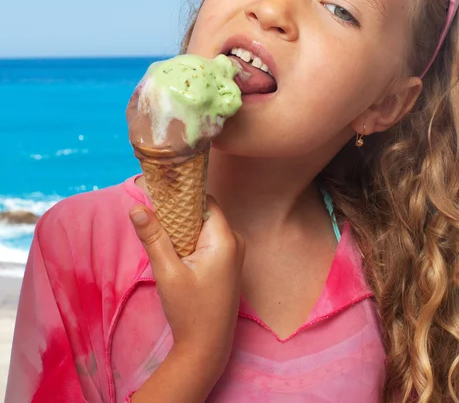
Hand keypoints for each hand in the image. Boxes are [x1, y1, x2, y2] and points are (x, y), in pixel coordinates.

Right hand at [129, 196, 244, 396]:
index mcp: (225, 239)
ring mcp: (235, 253)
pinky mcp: (229, 263)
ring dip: (185, 229)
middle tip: (155, 218)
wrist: (207, 348)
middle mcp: (236, 241)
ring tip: (163, 237)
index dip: (184, 196)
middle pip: (205, 213)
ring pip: (206, 227)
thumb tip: (137, 207)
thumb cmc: (189, 311)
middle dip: (181, 214)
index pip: (205, 201)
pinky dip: (192, 241)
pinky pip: (209, 240)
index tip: (161, 195)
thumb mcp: (167, 272)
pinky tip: (176, 252)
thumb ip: (153, 237)